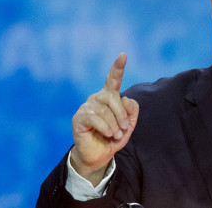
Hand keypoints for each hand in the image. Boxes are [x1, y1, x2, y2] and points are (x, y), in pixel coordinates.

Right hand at [70, 53, 138, 185]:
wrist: (98, 156)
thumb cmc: (112, 139)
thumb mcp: (128, 127)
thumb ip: (132, 113)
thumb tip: (127, 99)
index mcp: (108, 97)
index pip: (113, 80)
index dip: (118, 67)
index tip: (123, 55)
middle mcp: (96, 98)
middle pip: (113, 97)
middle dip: (122, 114)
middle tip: (124, 129)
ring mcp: (86, 107)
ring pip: (105, 109)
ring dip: (114, 125)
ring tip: (115, 135)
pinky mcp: (79, 117)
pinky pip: (96, 117)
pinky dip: (105, 127)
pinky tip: (106, 134)